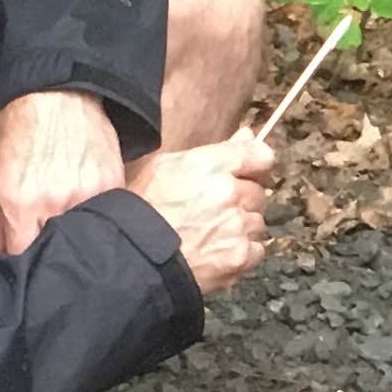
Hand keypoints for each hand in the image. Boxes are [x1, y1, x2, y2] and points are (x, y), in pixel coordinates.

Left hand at [0, 88, 124, 256]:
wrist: (55, 92)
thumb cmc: (18, 130)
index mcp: (21, 203)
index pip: (24, 258)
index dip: (23, 267)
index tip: (24, 267)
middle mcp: (55, 202)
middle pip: (55, 253)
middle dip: (49, 256)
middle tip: (46, 252)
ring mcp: (88, 194)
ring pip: (84, 239)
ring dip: (76, 241)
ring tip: (68, 233)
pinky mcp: (112, 184)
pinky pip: (106, 218)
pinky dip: (98, 222)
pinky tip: (90, 217)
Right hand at [126, 131, 276, 295]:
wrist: (131, 257)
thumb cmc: (141, 210)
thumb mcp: (167, 166)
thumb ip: (214, 151)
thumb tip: (246, 135)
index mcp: (211, 166)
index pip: (261, 156)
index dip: (256, 166)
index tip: (248, 174)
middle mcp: (229, 193)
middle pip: (258, 193)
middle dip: (241, 200)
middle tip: (214, 212)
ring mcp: (237, 227)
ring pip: (257, 222)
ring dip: (241, 227)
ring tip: (211, 235)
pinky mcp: (240, 257)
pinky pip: (256, 250)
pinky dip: (242, 252)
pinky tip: (218, 253)